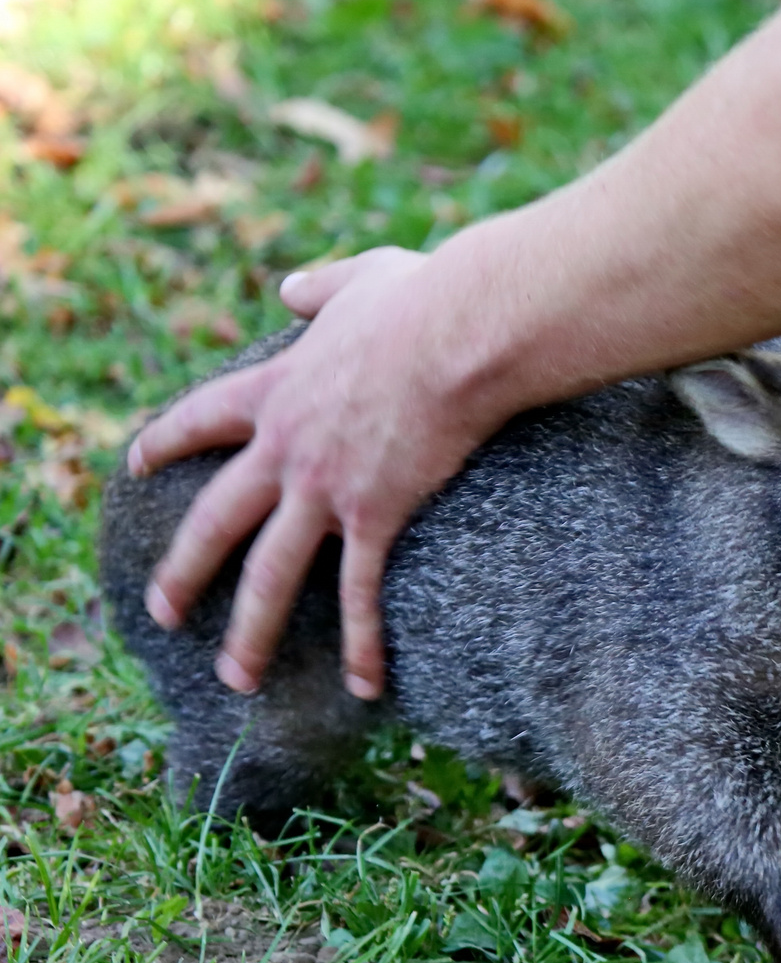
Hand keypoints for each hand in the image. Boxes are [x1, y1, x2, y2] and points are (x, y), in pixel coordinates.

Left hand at [130, 245, 498, 698]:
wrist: (462, 333)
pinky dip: (362, 643)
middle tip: (162, 611)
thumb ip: (320, 287)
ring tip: (235, 677)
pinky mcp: (375, 514)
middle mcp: (285, 447)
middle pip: (215, 520)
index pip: (201, 420)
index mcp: (276, 389)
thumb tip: (290, 287)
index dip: (164, 442)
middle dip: (184, 571)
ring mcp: (325, 487)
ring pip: (271, 574)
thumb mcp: (361, 278)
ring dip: (251, 632)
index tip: (136, 463)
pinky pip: (361, 592)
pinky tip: (364, 684)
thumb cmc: (426, 298)